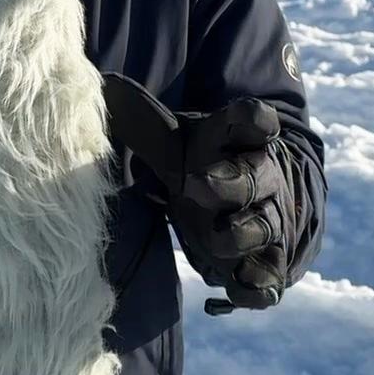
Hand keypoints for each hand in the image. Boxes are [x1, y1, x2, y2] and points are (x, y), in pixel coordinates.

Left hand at [101, 74, 292, 312]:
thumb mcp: (176, 143)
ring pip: (261, 228)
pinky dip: (255, 285)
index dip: (253, 120)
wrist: (248, 205)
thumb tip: (105, 87)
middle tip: (196, 185)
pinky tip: (238, 288)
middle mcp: (259, 180)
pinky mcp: (266, 264)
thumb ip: (144, 121)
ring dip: (238, 235)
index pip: (253, 122)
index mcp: (239, 143)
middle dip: (230, 183)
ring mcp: (266, 222)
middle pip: (252, 179)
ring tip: (214, 240)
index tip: (252, 120)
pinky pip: (268, 278)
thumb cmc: (207, 164)